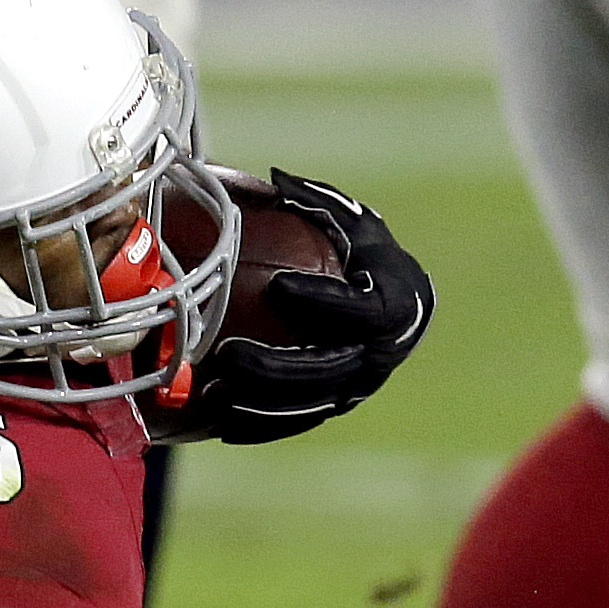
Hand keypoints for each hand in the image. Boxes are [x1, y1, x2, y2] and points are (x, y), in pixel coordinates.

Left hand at [194, 171, 434, 444]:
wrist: (395, 305)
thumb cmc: (366, 254)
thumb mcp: (353, 222)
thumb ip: (319, 205)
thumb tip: (274, 181)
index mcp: (393, 306)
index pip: (361, 310)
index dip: (323, 300)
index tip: (280, 286)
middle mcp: (379, 355)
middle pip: (329, 371)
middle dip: (277, 368)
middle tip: (228, 356)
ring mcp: (357, 388)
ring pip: (309, 406)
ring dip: (260, 405)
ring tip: (213, 393)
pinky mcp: (334, 407)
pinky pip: (296, 424)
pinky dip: (259, 426)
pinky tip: (217, 423)